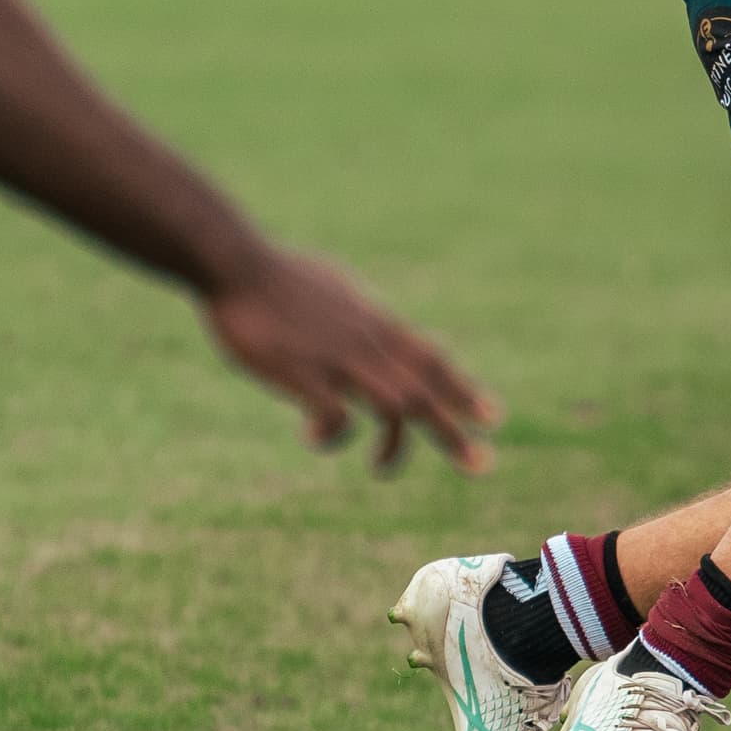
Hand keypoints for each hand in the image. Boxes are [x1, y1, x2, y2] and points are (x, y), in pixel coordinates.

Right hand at [202, 248, 501, 473]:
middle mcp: (367, 341)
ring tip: (381, 468)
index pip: (431, 359)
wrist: (238, 262)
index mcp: (374, 322)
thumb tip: (369, 323)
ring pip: (393, 405)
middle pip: (425, 389)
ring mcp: (338, 357)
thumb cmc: (278, 275)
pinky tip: (313, 437)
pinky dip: (330, 435)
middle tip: (483, 465)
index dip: (463, 389)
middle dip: (455, 429)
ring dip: (394, 445)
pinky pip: (333, 416)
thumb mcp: (336, 289)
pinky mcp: (303, 371)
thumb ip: (358, 313)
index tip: (493, 416)